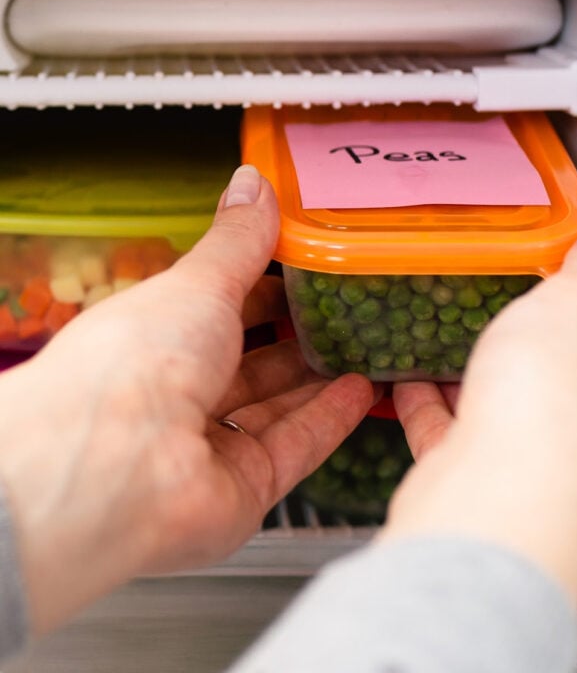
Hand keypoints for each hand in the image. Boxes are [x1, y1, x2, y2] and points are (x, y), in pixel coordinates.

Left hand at [0, 166, 376, 634]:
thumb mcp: (199, 281)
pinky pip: (294, 448)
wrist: (118, 464)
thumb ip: (238, 239)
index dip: (260, 291)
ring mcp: (209, 446)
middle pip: (248, 366)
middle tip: (342, 314)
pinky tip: (359, 392)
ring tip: (362, 349)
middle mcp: (177, 396)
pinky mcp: (242, 489)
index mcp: (155, 339)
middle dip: (293, 340)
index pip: (216, 312)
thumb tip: (252, 183)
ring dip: (317, 380)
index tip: (304, 270)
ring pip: (275, 409)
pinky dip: (328, 420)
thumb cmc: (136, 363)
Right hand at [382, 224, 576, 602]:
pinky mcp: (496, 490)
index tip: (576, 265)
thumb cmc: (554, 415)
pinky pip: (465, 438)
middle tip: (513, 297)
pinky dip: (439, 408)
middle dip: (538, 333)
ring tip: (456, 333)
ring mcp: (552, 473)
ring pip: (519, 410)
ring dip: (485, 371)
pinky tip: (413, 381)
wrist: (493, 507)